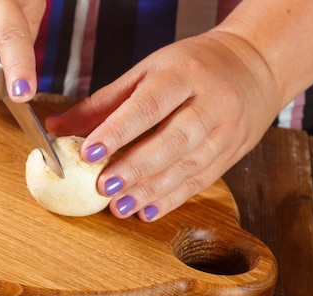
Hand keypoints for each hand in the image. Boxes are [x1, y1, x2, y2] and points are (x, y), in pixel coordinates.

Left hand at [46, 31, 282, 221]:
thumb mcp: (148, 71)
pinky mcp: (232, 152)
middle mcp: (210, 102)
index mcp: (184, 74)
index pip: (148, 105)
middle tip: (104, 187)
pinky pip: (202, 180)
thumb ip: (104, 102)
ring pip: (189, 166)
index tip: (89, 152)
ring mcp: (226, 130)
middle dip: (136, 167)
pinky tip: (149, 211)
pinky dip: (173, 199)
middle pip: (173, 140)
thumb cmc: (193, 66)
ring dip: (152, 190)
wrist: (254, 67)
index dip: (118, 131)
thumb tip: (58, 128)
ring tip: (120, 207)